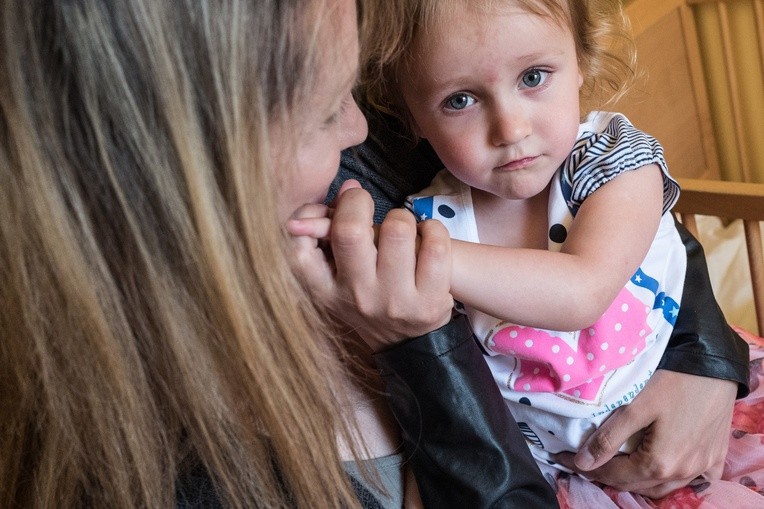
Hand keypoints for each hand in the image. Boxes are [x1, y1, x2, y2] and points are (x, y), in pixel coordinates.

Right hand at [287, 180, 453, 350]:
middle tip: (366, 205)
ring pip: (397, 229)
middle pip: (350, 231)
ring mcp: (394, 301)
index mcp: (327, 290)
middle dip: (359, 203)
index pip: (300, 250)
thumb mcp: (341, 275)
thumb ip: (336, 231)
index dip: (309, 217)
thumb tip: (349, 187)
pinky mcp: (429, 301)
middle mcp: (357, 296)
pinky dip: (433, 229)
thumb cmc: (372, 295)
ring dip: (401, 217)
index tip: (331, 210)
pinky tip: (428, 236)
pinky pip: (434, 245)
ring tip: (402, 228)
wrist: (409, 344)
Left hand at [555, 370, 736, 497]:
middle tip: (588, 462)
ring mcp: (702, 468)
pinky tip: (662, 469)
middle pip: (638, 485)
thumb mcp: (636, 408)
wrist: (716, 367)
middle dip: (609, 477)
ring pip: (664, 489)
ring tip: (619, 468)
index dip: (587, 469)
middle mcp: (682, 473)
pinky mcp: (716, 458)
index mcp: (659, 463)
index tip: (565, 459)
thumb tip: (582, 463)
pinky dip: (673, 480)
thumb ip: (609, 438)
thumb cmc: (674, 382)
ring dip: (640, 482)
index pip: (614, 476)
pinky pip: (694, 481)